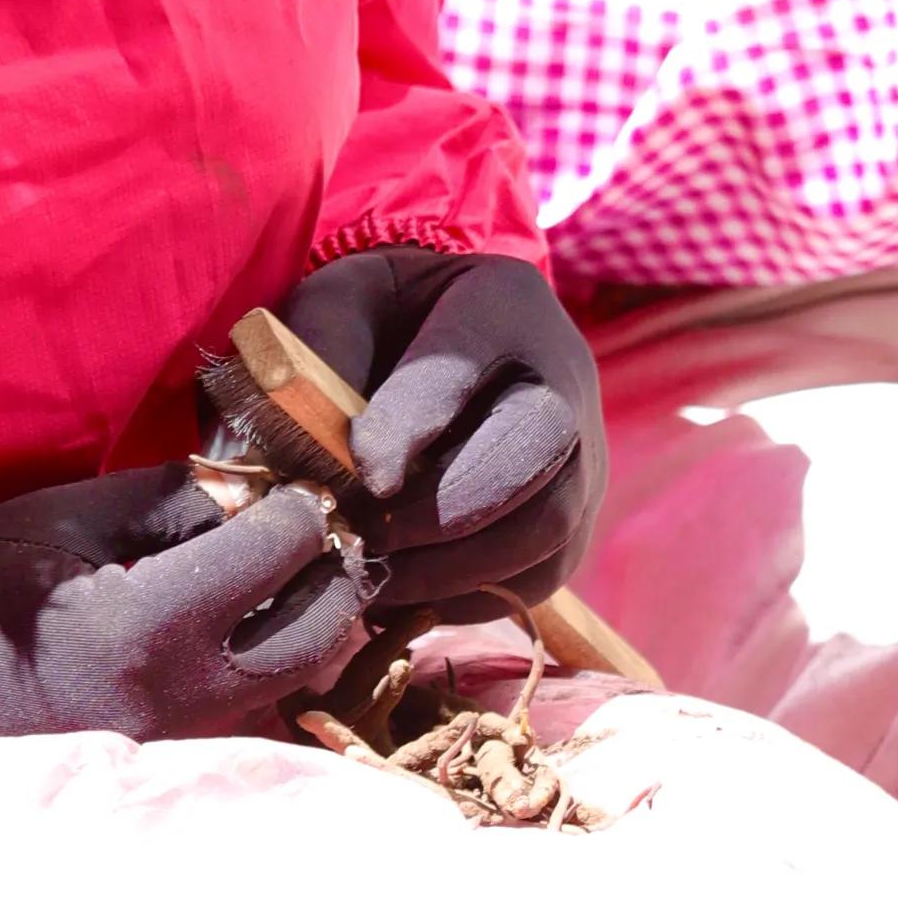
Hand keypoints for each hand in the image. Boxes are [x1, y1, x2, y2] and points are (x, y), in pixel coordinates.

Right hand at [0, 464, 374, 774]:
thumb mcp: (59, 515)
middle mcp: (175, 698)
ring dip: (313, 617)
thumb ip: (168, 497)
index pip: (277, 555)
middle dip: (332, 569)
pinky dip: (272, 658)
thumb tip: (253, 489)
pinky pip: (251, 707)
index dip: (301, 508)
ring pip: (294, 678)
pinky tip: (250, 618)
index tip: (296, 482)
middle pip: (317, 633)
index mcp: (143, 628)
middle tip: (319, 526)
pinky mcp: (161, 762)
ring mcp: (173, 742)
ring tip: (291, 567)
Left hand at [279, 246, 606, 606]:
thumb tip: (314, 437)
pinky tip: (408, 594)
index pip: (462, 365)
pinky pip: (541, 576)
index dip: (412, 426)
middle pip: (533, 454)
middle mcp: (565, 380)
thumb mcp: (346, 301)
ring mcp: (583, 456)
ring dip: (457, 567)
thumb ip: (323, 343)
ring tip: (382, 575)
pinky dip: (473, 598)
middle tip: (368, 536)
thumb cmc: (390, 319)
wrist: (457, 339)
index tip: (365, 478)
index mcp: (501, 307)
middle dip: (444, 511)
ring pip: (548, 527)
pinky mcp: (575, 520)